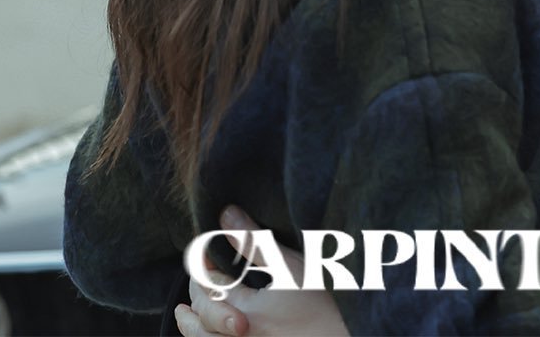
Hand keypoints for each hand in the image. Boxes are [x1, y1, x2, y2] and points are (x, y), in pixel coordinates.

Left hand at [174, 206, 349, 336]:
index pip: (207, 284)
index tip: (205, 250)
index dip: (202, 263)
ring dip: (193, 327)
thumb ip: (254, 243)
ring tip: (185, 314)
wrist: (353, 335)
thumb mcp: (292, 268)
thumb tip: (225, 214)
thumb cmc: (328, 307)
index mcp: (244, 313)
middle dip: (196, 294)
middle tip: (198, 276)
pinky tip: (210, 335)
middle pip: (202, 317)